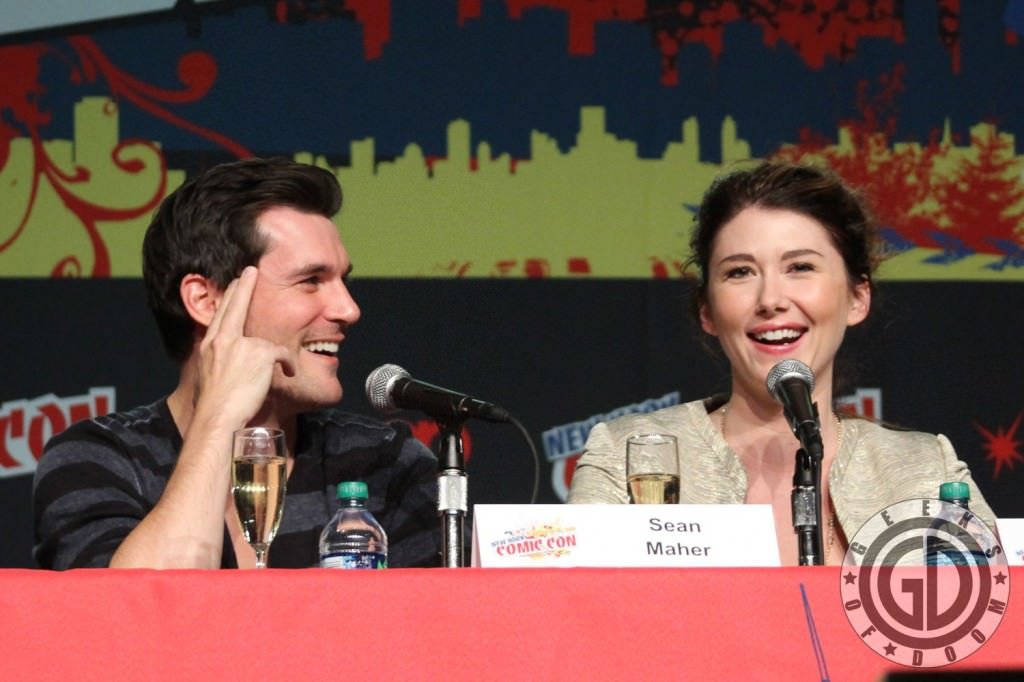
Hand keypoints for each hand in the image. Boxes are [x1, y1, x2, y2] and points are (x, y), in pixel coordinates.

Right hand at [194, 266, 293, 427]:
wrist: (218, 416)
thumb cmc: (214, 406)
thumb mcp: (210, 377)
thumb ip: (219, 363)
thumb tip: (225, 364)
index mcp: (209, 345)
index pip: (220, 314)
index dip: (228, 297)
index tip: (233, 283)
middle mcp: (222, 340)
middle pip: (234, 305)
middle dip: (243, 285)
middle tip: (249, 270)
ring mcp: (240, 345)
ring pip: (265, 339)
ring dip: (274, 353)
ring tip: (282, 361)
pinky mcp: (260, 353)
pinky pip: (283, 355)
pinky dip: (288, 365)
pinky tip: (289, 373)